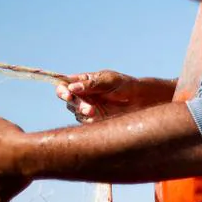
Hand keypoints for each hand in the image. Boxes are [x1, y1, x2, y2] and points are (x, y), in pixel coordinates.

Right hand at [55, 71, 171, 122]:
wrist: (139, 99)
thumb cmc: (124, 85)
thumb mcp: (108, 80)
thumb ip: (91, 84)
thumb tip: (72, 88)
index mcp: (82, 82)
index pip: (64, 85)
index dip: (62, 90)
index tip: (68, 95)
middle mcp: (81, 95)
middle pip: (68, 100)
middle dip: (75, 104)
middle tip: (87, 108)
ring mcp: (86, 107)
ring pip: (75, 112)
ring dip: (83, 112)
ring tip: (93, 111)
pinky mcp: (93, 119)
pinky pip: (84, 121)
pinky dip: (88, 120)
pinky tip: (97, 117)